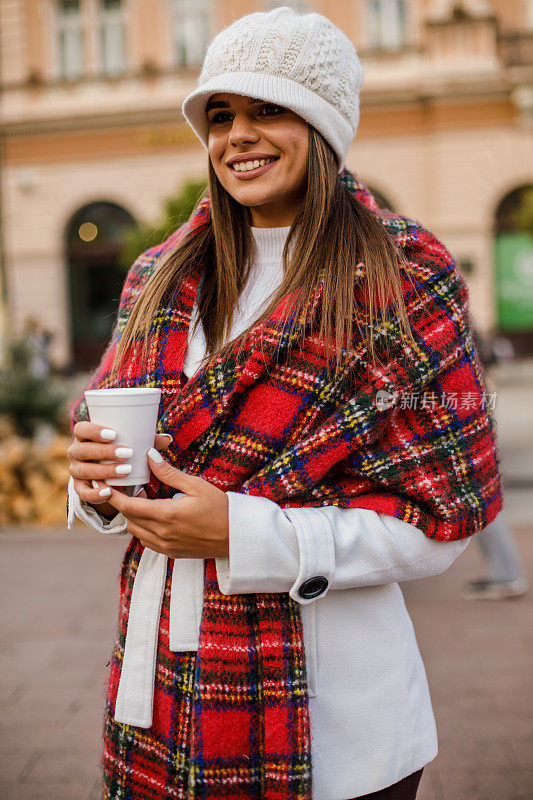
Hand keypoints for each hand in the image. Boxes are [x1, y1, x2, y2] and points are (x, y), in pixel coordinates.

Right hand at [67, 422, 172, 517]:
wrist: (105, 472)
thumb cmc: (119, 449)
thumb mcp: (129, 443)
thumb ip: (145, 440)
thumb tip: (167, 439)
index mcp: (85, 436)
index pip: (81, 429)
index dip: (94, 430)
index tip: (114, 434)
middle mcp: (76, 452)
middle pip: (82, 450)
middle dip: (104, 452)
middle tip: (127, 453)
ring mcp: (76, 470)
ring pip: (83, 471)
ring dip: (103, 471)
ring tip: (125, 471)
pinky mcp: (79, 488)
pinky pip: (82, 492)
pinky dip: (94, 493)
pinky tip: (108, 491)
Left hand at [101, 449, 228, 558]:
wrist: (237, 537)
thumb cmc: (220, 508)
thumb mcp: (196, 485)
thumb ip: (169, 472)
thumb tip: (149, 456)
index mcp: (167, 515)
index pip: (128, 507)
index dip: (112, 496)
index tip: (105, 484)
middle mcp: (162, 534)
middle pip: (128, 519)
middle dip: (124, 503)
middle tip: (134, 487)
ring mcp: (166, 546)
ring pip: (136, 531)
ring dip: (134, 516)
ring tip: (147, 500)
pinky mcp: (171, 553)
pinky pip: (147, 541)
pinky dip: (144, 528)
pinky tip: (156, 515)